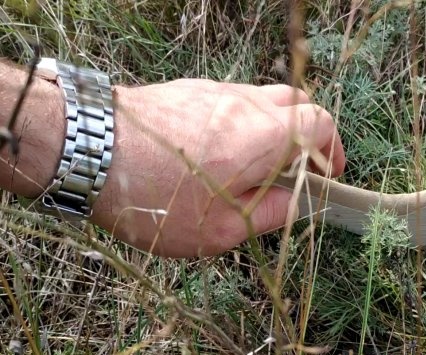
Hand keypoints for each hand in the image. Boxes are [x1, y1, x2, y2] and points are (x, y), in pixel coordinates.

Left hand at [89, 79, 345, 257]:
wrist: (88, 150)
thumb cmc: (156, 198)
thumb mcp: (220, 230)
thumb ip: (269, 214)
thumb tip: (294, 203)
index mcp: (264, 138)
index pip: (321, 124)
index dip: (332, 149)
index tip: (327, 175)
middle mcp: (247, 105)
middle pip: (299, 104)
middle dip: (309, 134)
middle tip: (298, 168)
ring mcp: (218, 91)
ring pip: (266, 98)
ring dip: (275, 126)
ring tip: (257, 162)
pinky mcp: (192, 88)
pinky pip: (234, 99)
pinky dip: (244, 120)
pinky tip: (219, 149)